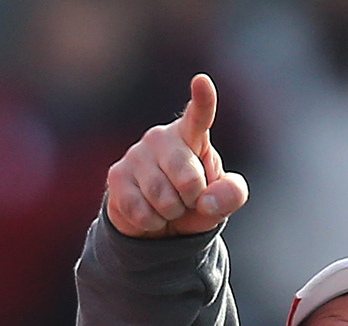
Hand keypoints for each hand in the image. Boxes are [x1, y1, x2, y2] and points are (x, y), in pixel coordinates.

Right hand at [105, 73, 248, 237]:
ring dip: (172, 212)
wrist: (160, 222)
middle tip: (188, 198)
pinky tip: (150, 213)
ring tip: (169, 205)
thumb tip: (205, 200)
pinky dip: (153, 222)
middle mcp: (161, 138)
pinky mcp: (116, 176)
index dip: (203, 101)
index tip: (203, 82)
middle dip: (193, 200)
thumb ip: (231, 195)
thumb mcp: (222, 200)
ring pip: (164, 199)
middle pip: (188, 180)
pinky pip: (142, 212)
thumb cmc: (196, 201)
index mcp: (192, 136)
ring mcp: (136, 155)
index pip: (199, 117)